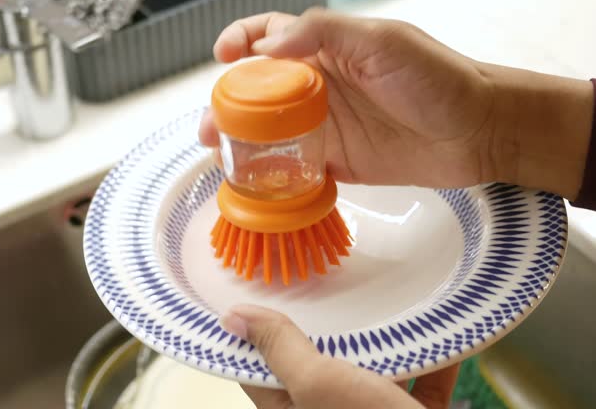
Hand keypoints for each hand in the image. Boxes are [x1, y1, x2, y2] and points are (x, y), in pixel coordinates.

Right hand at [199, 9, 593, 197]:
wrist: (479, 132)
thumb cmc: (437, 78)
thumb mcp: (382, 41)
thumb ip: (323, 33)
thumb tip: (266, 47)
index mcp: (326, 49)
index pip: (270, 35)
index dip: (241, 39)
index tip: (222, 55)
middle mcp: (318, 86)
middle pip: (257, 90)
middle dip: (226, 103)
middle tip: (211, 126)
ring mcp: (325, 126)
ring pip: (268, 131)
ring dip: (238, 142)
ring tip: (219, 155)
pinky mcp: (336, 163)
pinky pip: (292, 167)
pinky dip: (269, 175)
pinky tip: (251, 183)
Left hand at [220, 305, 460, 408]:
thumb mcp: (319, 385)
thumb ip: (280, 350)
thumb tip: (233, 316)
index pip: (262, 370)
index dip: (258, 331)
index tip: (260, 291)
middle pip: (319, 368)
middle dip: (325, 330)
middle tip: (324, 284)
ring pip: (371, 374)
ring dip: (382, 341)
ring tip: (381, 299)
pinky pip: (420, 385)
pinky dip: (430, 360)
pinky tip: (436, 331)